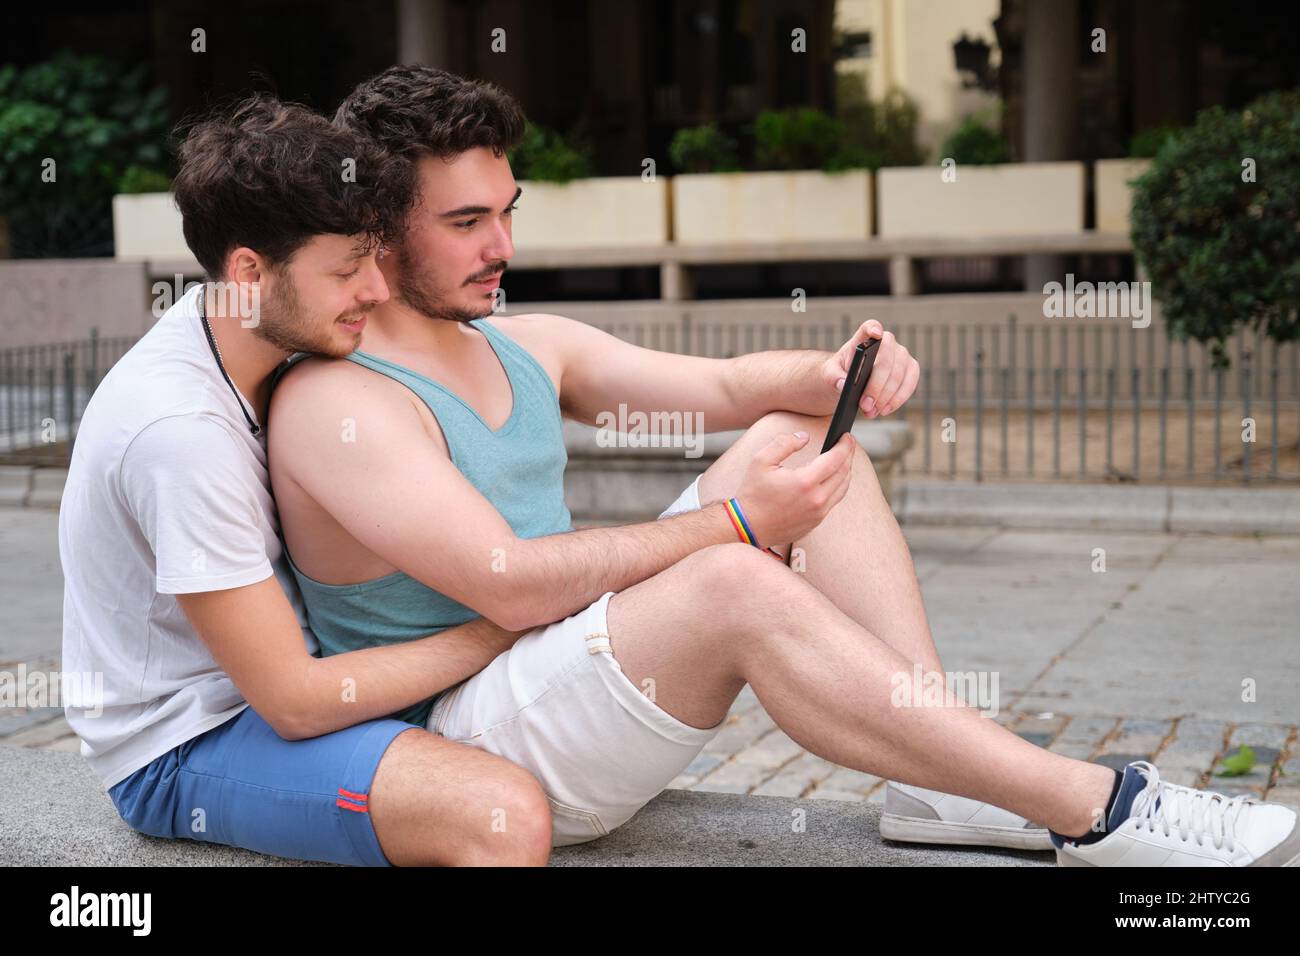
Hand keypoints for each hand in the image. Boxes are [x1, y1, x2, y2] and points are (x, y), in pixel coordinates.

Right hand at [733, 431, 854, 548]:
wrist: (747, 527)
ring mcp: (818, 513)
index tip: (846, 436)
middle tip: (847, 443)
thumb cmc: (752, 494)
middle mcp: (816, 499)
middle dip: (848, 455)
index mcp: (805, 482)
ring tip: (842, 459)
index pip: (836, 459)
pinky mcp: (816, 521)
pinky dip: (837, 486)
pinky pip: (834, 501)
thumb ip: (784, 443)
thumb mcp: (761, 461)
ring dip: (846, 471)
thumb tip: (804, 437)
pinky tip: (832, 478)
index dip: (845, 445)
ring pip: (843, 488)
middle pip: (844, 473)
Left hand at [821, 319, 919, 418]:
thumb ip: (833, 377)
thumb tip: (843, 384)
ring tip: (871, 412)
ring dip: (886, 398)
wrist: (850, 383)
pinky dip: (898, 399)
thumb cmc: (840, 373)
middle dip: (876, 387)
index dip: (874, 328)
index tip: (875, 333)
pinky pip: (910, 384)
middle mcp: (886, 342)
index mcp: (863, 337)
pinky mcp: (910, 368)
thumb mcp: (830, 375)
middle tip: (865, 406)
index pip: (870, 327)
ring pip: (899, 375)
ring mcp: (901, 354)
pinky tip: (885, 410)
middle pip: (886, 361)